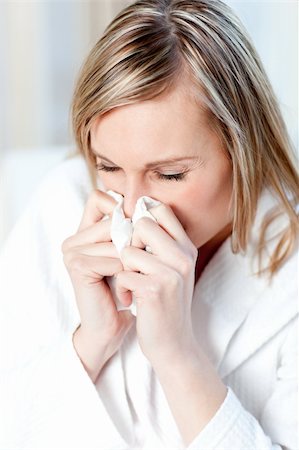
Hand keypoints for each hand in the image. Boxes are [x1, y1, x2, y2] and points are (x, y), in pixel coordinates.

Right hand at [61, 189, 133, 381]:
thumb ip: (128, 229)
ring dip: (133, 260)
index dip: (121, 208)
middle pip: (114, 219)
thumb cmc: (123, 290)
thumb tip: (146, 202)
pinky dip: (127, 273)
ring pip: (118, 239)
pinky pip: (116, 258)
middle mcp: (73, 239)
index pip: (99, 198)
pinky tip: (124, 291)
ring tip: (132, 279)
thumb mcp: (127, 255)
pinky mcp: (78, 265)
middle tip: (138, 265)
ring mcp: (72, 251)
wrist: (110, 327)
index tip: (137, 230)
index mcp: (83, 232)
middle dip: (134, 240)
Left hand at [114, 203, 197, 367]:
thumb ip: (160, 244)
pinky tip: (129, 300)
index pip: (161, 210)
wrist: (173, 344)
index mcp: (186, 247)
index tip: (133, 237)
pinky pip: (123, 274)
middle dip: (128, 242)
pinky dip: (121, 288)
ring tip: (131, 285)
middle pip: (142, 223)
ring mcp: (172, 272)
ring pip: (128, 250)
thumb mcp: (171, 269)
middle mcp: (183, 256)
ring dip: (123, 269)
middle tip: (130, 264)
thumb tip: (137, 213)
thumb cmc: (165, 304)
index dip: (140, 217)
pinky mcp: (156, 289)